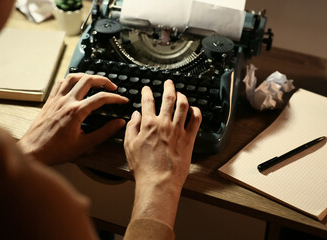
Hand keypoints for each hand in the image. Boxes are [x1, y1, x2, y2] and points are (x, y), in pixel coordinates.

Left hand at [18, 73, 127, 164]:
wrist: (33, 151)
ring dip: (87, 76)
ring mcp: (56, 99)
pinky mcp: (50, 101)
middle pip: (88, 80)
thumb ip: (105, 132)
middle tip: (113, 86)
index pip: (101, 98)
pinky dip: (71, 80)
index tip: (123, 100)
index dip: (115, 98)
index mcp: (76, 112)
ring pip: (73, 77)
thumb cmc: (57, 151)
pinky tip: (76, 85)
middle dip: (103, 80)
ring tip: (96, 81)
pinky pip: (61, 83)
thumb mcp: (85, 144)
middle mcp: (66, 102)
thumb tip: (119, 123)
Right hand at [124, 80, 201, 227]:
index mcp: (149, 124)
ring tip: (181, 93)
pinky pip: (196, 120)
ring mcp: (178, 130)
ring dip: (182, 96)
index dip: (147, 92)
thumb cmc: (143, 167)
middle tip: (169, 83)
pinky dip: (196, 112)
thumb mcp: (130, 146)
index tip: (146, 89)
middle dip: (168, 87)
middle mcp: (165, 123)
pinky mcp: (189, 139)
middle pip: (169, 98)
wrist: (159, 181)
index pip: (147, 102)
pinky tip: (194, 109)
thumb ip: (132, 128)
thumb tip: (135, 116)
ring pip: (183, 106)